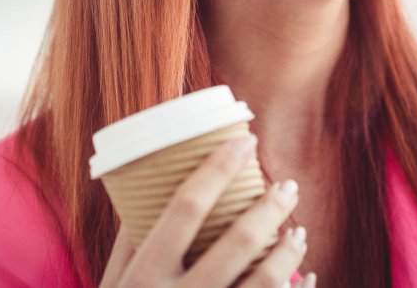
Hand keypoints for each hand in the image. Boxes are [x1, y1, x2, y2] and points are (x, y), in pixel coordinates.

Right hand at [99, 134, 315, 287]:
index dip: (217, 169)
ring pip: (266, 284)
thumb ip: (128, 243)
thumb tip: (142, 189)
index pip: (185, 208)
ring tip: (297, 231)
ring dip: (289, 252)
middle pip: (238, 241)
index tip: (244, 142)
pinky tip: (306, 280)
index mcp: (144, 276)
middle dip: (270, 207)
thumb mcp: (110, 287)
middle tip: (287, 186)